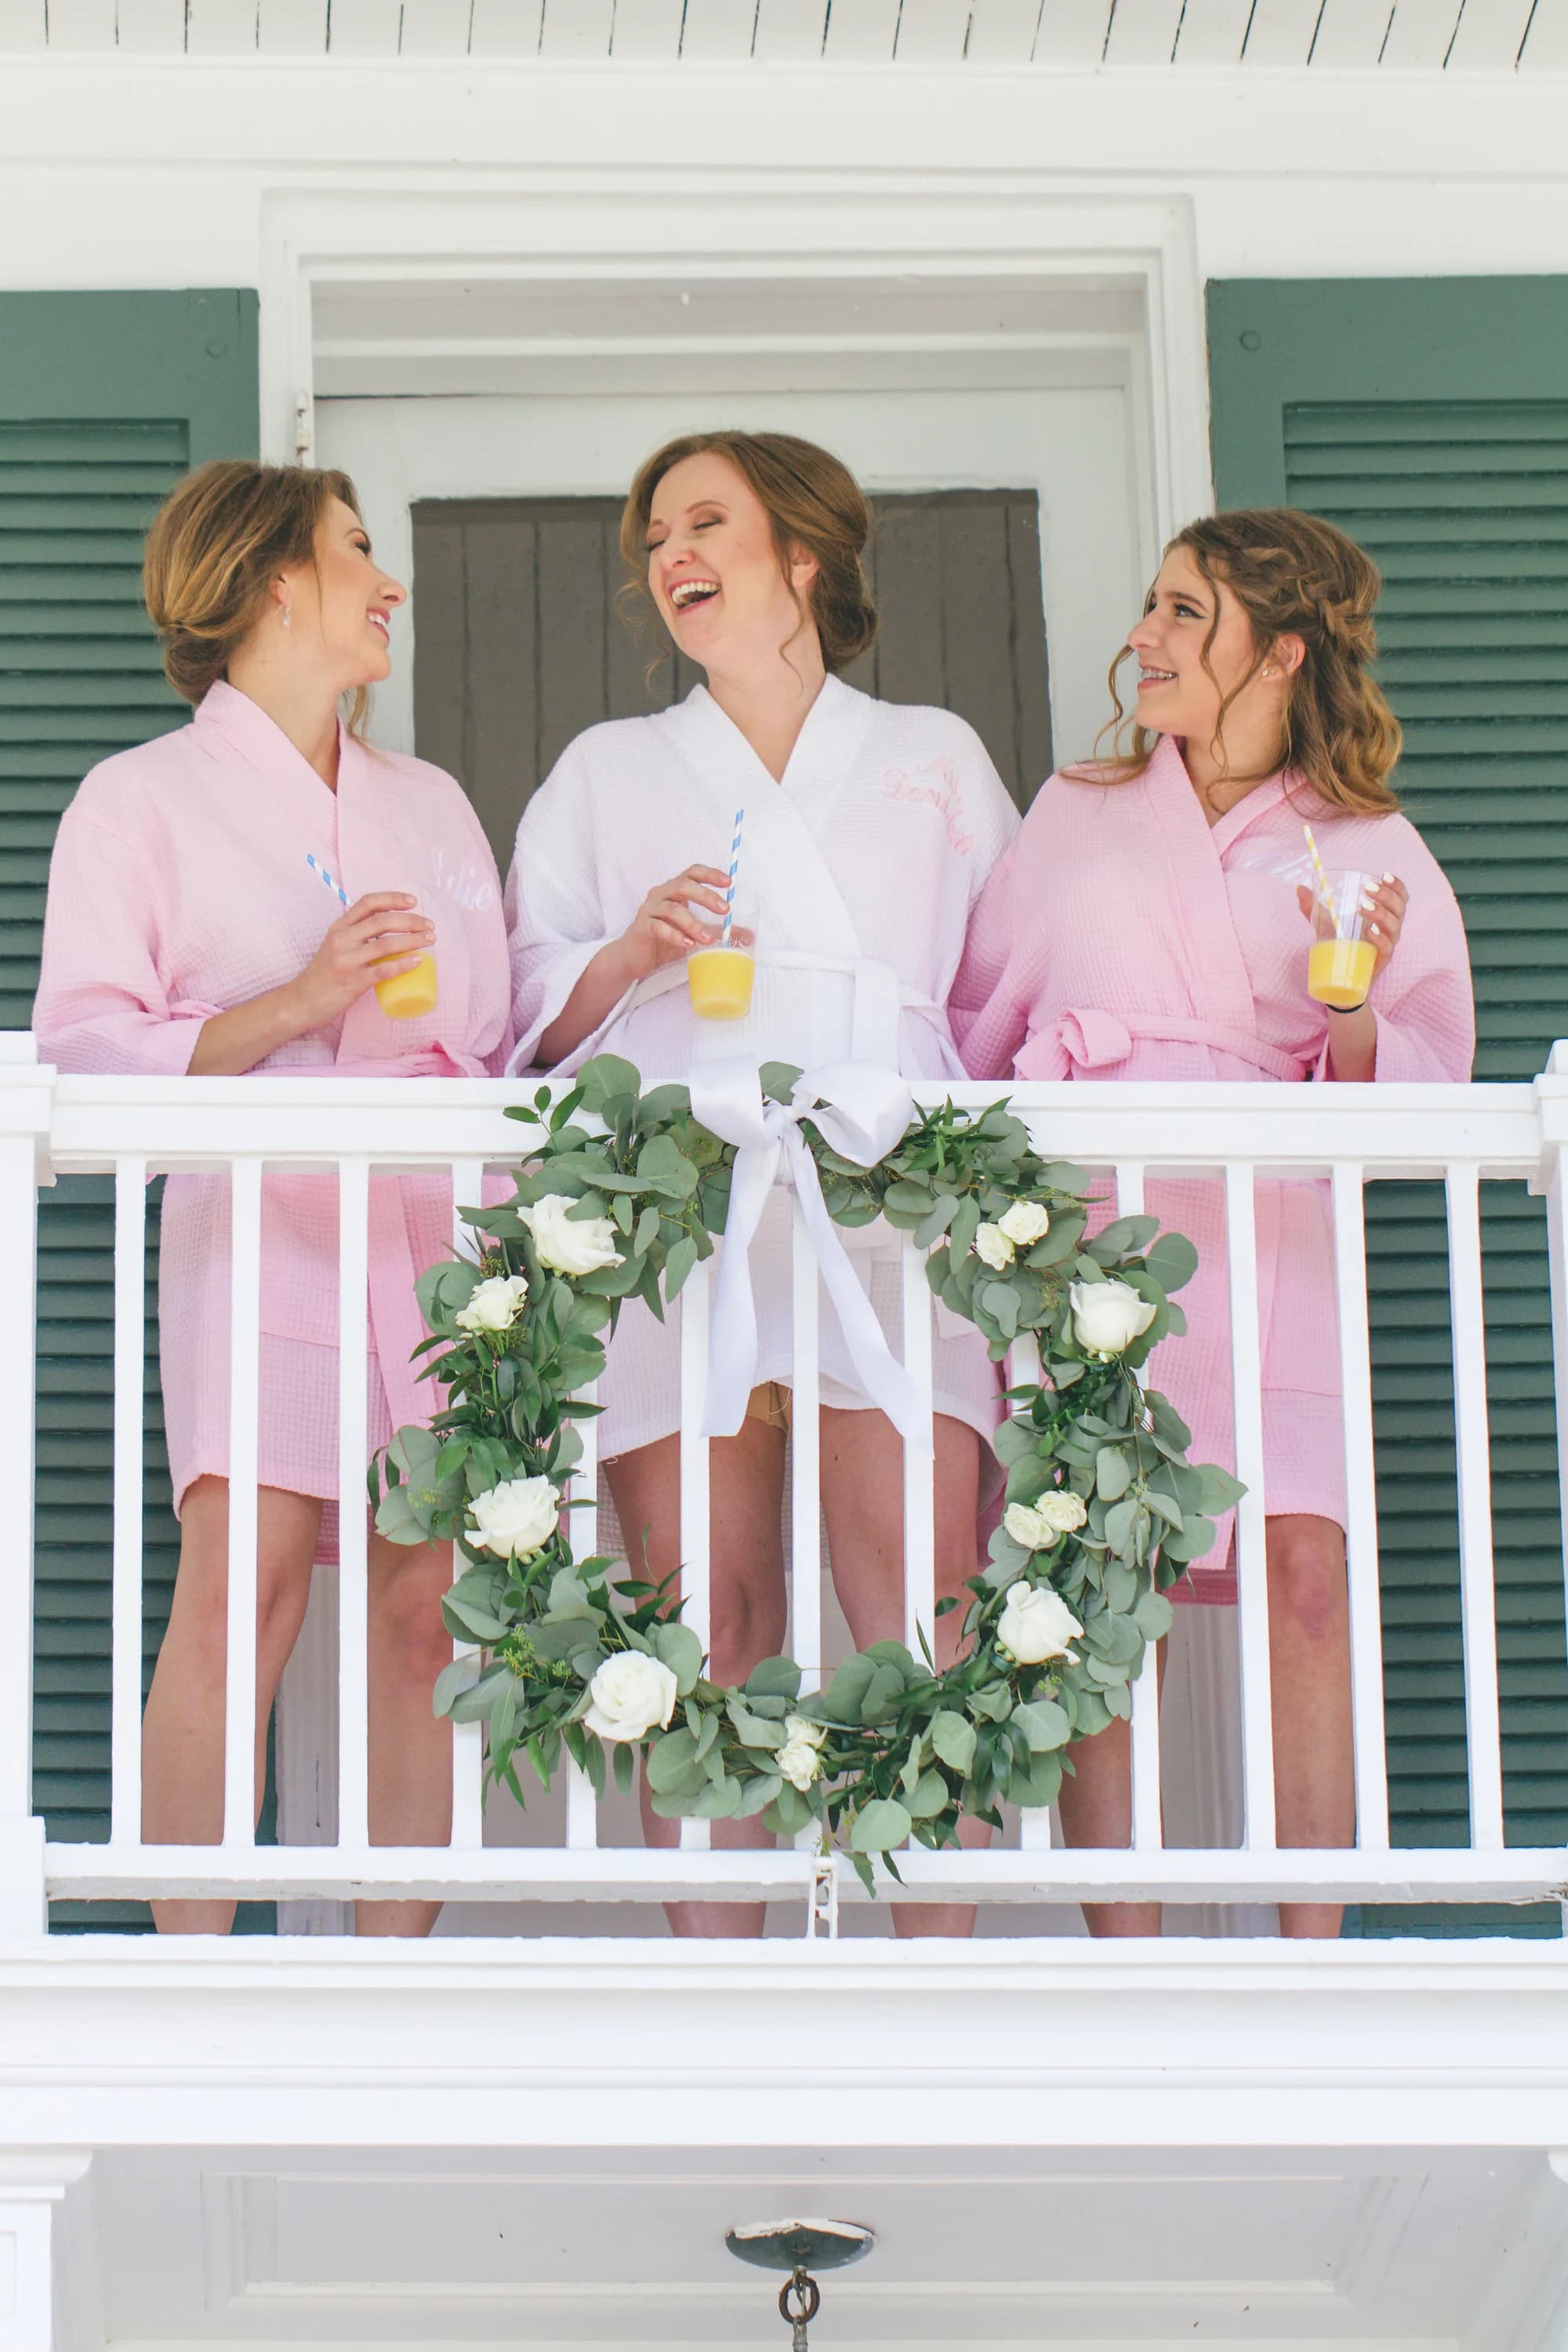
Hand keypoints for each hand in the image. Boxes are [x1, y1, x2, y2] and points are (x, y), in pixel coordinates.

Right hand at [293, 891, 435, 1025]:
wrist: (302, 1001)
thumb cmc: (325, 974)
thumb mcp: (336, 945)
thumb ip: (356, 935)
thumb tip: (390, 929)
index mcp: (339, 927)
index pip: (368, 903)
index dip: (392, 899)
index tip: (413, 901)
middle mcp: (342, 939)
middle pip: (381, 921)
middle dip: (410, 921)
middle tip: (429, 926)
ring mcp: (346, 960)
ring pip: (385, 944)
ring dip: (412, 940)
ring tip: (430, 940)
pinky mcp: (352, 981)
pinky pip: (382, 970)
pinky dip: (402, 964)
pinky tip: (417, 961)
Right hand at [616, 865, 731, 981]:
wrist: (634, 957)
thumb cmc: (664, 939)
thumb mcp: (695, 933)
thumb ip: (718, 931)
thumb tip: (749, 936)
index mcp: (674, 890)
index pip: (692, 873)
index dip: (710, 874)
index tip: (729, 883)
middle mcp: (660, 894)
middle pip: (683, 885)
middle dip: (706, 896)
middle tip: (725, 910)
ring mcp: (649, 910)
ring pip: (672, 909)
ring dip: (693, 923)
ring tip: (708, 938)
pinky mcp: (641, 928)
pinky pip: (658, 927)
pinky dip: (674, 935)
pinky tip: (687, 944)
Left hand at [1296, 872, 1407, 989]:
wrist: (1340, 977)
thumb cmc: (1341, 945)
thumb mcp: (1326, 923)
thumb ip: (1314, 907)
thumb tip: (1300, 888)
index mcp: (1383, 915)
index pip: (1399, 897)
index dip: (1396, 885)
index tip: (1383, 874)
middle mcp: (1390, 929)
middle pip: (1399, 908)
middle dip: (1386, 895)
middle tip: (1367, 889)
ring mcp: (1387, 945)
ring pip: (1394, 926)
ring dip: (1381, 913)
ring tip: (1362, 907)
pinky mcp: (1380, 961)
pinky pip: (1386, 949)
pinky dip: (1380, 939)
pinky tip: (1370, 931)